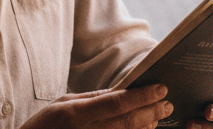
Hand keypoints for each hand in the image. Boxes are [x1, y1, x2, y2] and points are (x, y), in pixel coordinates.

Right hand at [20, 85, 172, 128]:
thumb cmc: (45, 125)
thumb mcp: (63, 103)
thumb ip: (93, 98)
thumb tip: (121, 90)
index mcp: (76, 114)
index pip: (117, 103)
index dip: (142, 96)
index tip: (161, 88)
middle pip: (128, 123)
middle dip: (152, 112)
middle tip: (168, 103)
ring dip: (147, 127)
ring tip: (158, 116)